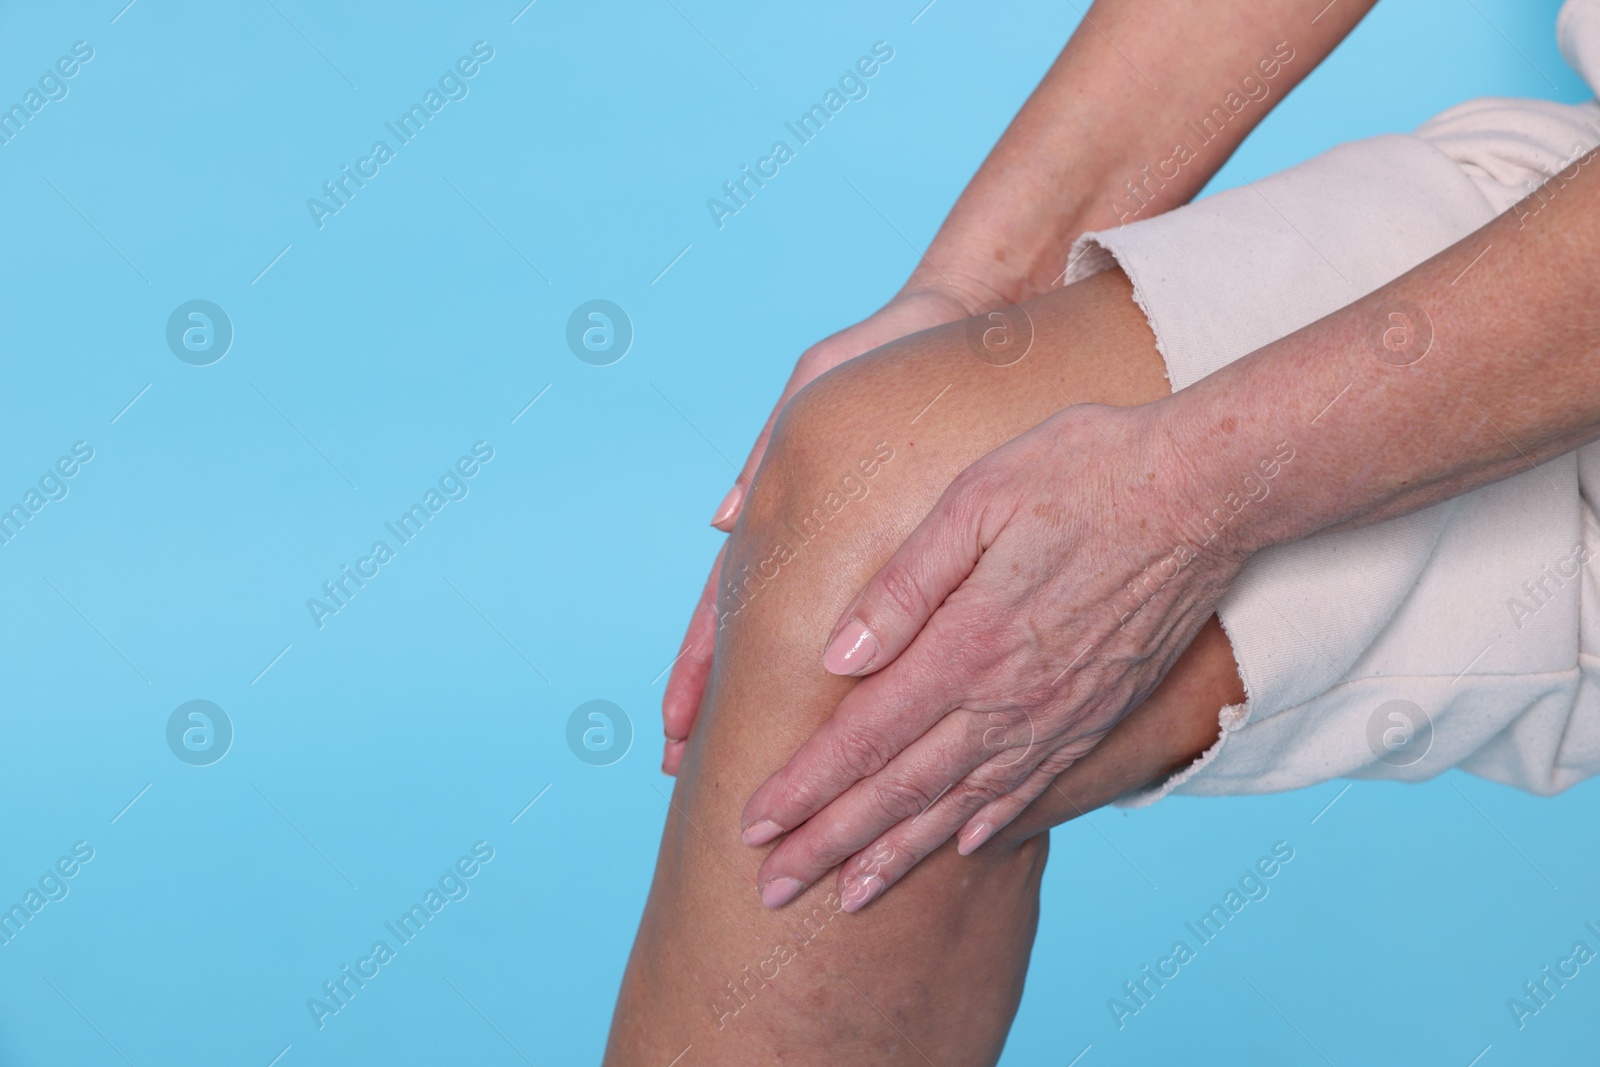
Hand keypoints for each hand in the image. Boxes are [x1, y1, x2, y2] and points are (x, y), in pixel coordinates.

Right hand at [660, 285, 985, 773]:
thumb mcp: (826, 374)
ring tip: (751, 767)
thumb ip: (774, 441)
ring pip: (810, 641)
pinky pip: (883, 614)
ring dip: (774, 704)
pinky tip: (846, 720)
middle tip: (696, 775)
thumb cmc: (896, 340)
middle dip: (725, 708)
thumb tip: (724, 523)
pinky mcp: (913, 539)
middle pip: (759, 642)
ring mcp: (859, 541)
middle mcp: (818, 537)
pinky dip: (854, 667)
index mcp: (788, 504)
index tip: (676, 729)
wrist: (973, 317)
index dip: (700, 669)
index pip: (729, 605)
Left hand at [739, 399, 1249, 907]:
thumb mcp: (977, 500)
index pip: (865, 736)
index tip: (752, 826)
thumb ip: (904, 586)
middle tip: (772, 889)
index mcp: (969, 643)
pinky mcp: (1098, 715)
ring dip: (897, 854)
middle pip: (902, 789)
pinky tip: (955, 848)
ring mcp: (1059, 716)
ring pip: (960, 805)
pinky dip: (984, 827)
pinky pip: (1031, 789)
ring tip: (847, 896)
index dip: (804, 788)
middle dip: (830, 843)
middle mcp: (1011, 699)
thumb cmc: (1083, 472)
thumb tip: (836, 656)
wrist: (1206, 491)